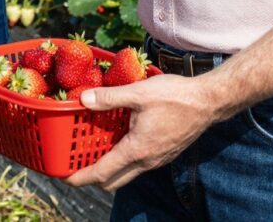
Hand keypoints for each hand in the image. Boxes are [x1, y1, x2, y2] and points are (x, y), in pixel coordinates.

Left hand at [65, 74, 220, 191]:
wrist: (209, 101)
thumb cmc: (175, 96)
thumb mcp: (138, 92)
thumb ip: (109, 98)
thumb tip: (83, 99)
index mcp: (137, 150)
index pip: (102, 173)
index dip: (80, 177)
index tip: (64, 177)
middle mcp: (147, 161)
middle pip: (113, 180)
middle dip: (91, 177)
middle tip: (74, 163)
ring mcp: (157, 159)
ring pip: (126, 173)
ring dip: (108, 168)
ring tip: (92, 151)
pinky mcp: (164, 153)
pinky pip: (138, 164)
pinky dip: (123, 159)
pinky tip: (117, 139)